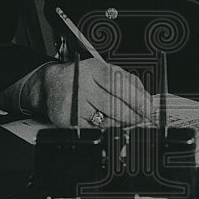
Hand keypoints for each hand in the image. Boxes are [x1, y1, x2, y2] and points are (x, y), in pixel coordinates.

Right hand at [20, 58, 154, 127]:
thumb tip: (145, 98)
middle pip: (113, 105)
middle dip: (133, 114)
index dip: (135, 97)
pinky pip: (95, 129)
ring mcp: (73, 105)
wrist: (51, 85)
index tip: (147, 106)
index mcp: (92, 69)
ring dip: (122, 122)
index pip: (117, 83)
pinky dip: (107, 128)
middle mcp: (81, 86)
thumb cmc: (82, 77)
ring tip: (128, 119)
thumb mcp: (103, 69)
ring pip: (106, 120)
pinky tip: (111, 123)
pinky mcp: (68, 121)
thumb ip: (127, 80)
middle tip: (143, 117)